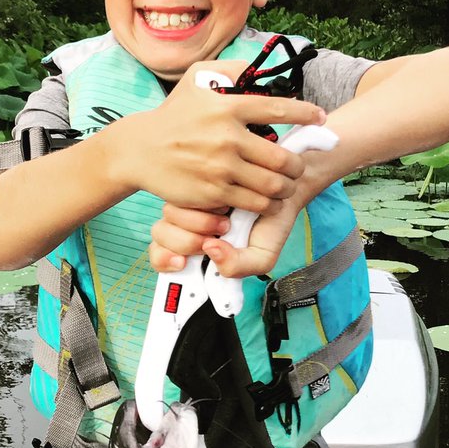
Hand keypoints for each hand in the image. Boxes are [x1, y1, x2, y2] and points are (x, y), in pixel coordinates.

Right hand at [111, 62, 327, 215]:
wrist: (140, 150)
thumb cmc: (172, 116)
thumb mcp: (195, 80)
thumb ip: (228, 70)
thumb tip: (255, 66)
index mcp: (228, 107)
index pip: (278, 108)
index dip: (306, 114)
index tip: (320, 119)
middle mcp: (228, 137)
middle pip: (282, 158)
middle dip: (296, 167)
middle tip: (297, 169)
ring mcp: (221, 168)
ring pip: (271, 185)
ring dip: (284, 190)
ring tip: (284, 189)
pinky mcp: (213, 193)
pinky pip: (251, 202)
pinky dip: (264, 204)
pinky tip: (264, 202)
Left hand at [149, 197, 301, 276]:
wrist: (288, 191)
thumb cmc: (270, 224)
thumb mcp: (261, 256)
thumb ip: (237, 267)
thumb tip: (209, 249)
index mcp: (196, 247)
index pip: (161, 256)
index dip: (165, 260)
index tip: (181, 262)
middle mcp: (188, 225)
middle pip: (161, 235)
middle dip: (188, 241)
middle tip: (215, 238)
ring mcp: (190, 202)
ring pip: (168, 214)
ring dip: (197, 221)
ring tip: (224, 218)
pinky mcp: (196, 180)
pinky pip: (183, 192)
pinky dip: (201, 201)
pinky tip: (221, 202)